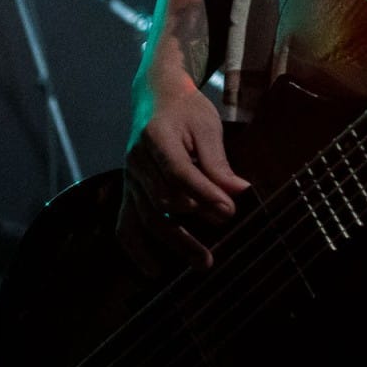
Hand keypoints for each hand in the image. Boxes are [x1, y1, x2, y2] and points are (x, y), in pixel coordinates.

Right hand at [117, 73, 250, 273]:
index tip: (230, 210)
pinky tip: (153, 269)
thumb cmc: (186, 109)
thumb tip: (240, 192)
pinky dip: (137, 249)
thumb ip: (218, 162)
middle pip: (162, 198)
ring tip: (202, 262)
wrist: (156, 96)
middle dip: (195, 217)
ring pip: (147, 217)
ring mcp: (129, 178)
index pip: (178, 172)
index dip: (204, 194)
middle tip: (226, 226)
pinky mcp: (129, 191)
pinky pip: (125, 224)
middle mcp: (136, 160)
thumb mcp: (207, 127)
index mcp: (156, 136)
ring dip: (175, 242)